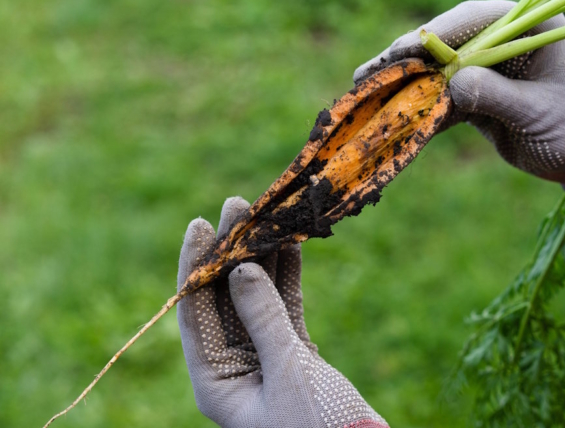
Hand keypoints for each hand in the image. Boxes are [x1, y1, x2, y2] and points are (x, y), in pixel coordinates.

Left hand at [177, 197, 387, 427]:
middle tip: (237, 206)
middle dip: (231, 252)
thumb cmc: (320, 426)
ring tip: (265, 216)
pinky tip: (290, 245)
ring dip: (262, 258)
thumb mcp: (288, 371)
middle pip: (225, 299)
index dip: (196, 266)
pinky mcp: (294, 354)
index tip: (199, 225)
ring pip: (258, 298)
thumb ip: (264, 318)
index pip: (195, 313)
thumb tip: (240, 270)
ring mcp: (264, 358)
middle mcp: (234, 368)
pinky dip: (288, 278)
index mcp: (216, 382)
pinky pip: (285, 307)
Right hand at [354, 0, 564, 209]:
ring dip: (404, 84)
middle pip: (446, 42)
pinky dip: (419, 110)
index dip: (437, 34)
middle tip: (370, 72)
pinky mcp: (477, 95)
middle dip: (407, 58)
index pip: (475, 20)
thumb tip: (451, 84)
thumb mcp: (538, 114)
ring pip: (437, 71)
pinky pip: (442, 98)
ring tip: (364, 91)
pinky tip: (389, 116)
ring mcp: (487, 69)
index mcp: (529, 29)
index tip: (406, 51)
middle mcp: (503, 42)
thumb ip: (496, 96)